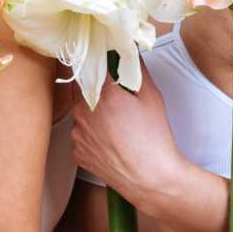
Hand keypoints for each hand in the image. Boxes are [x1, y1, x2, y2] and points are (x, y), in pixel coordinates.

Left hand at [70, 61, 182, 202]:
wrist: (152, 180)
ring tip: (117, 125)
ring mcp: (78, 133)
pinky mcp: (77, 152)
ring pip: (81, 113)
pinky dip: (92, 135)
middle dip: (96, 89)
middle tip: (116, 98)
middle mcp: (84, 112)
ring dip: (93, 113)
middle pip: (82, 89)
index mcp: (102, 94)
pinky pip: (81, 135)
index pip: (90, 66)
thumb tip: (130, 52)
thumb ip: (137, 68)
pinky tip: (111, 141)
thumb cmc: (154, 141)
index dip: (97, 64)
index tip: (104, 65)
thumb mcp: (151, 97)